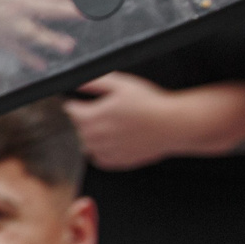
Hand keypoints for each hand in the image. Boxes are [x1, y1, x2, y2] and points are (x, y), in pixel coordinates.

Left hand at [64, 73, 194, 170]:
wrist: (174, 125)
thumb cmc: (150, 103)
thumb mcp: (122, 84)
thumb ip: (95, 82)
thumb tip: (75, 82)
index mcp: (93, 116)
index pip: (71, 111)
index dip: (78, 104)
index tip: (87, 102)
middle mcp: (96, 136)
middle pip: (78, 128)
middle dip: (86, 120)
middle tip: (107, 112)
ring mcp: (106, 151)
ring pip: (86, 144)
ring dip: (93, 135)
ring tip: (112, 126)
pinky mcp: (117, 161)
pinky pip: (99, 158)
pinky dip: (102, 150)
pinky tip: (115, 140)